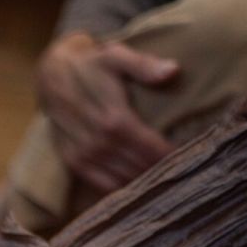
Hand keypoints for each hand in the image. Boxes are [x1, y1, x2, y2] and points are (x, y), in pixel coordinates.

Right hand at [37, 31, 177, 193]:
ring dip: (144, 184)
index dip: (173, 157)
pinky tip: (138, 188)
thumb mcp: (116, 56)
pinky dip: (122, 190)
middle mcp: (98, 143)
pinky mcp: (74, 163)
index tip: (195, 160)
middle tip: (185, 174)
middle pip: (140, 168)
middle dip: (163, 173)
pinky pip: (101, 186)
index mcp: (114, 120)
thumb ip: (144, 65)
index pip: (152, 149)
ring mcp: (84, 156)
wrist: (52, 75)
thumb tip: (172, 70)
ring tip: (166, 183)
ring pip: (122, 181)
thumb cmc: (90, 65)